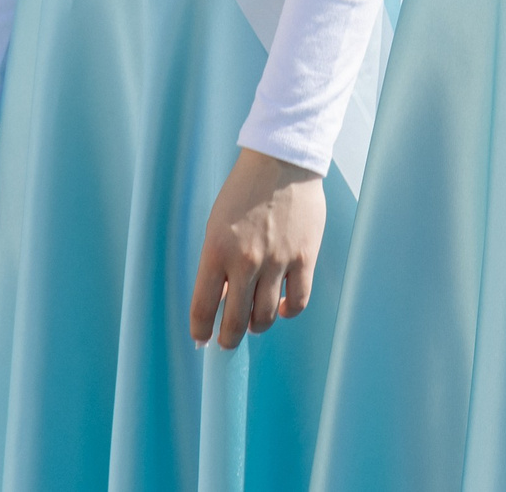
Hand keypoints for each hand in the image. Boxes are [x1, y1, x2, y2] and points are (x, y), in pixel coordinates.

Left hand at [192, 148, 326, 349]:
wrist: (281, 163)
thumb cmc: (243, 192)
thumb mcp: (217, 225)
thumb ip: (218, 263)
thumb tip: (224, 300)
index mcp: (216, 251)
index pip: (204, 307)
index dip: (201, 331)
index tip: (202, 339)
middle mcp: (246, 261)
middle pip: (235, 322)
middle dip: (228, 339)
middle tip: (228, 341)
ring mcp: (277, 261)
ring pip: (265, 317)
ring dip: (256, 326)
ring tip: (254, 321)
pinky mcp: (304, 258)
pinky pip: (297, 301)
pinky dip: (286, 312)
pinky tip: (280, 306)